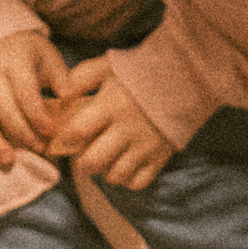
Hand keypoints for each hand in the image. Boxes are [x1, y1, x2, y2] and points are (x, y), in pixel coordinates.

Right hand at [0, 30, 68, 170]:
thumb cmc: (28, 55)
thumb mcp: (48, 56)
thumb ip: (60, 76)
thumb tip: (69, 96)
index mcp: (14, 61)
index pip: (25, 92)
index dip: (38, 115)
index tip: (51, 132)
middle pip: (2, 108)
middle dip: (21, 133)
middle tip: (38, 150)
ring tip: (8, 160)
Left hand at [45, 57, 175, 189]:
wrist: (185, 79)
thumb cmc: (142, 72)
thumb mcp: (110, 66)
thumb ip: (83, 77)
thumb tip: (61, 93)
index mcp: (111, 106)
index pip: (77, 131)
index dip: (65, 138)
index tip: (65, 137)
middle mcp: (127, 130)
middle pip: (92, 162)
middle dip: (82, 162)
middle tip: (84, 154)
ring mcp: (145, 147)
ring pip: (114, 176)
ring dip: (105, 171)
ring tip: (106, 160)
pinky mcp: (160, 157)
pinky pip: (138, 182)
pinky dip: (128, 179)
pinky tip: (125, 166)